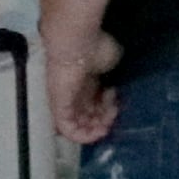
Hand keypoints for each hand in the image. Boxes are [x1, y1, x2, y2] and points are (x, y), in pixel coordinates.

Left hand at [51, 25, 120, 144]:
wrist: (77, 42)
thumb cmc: (96, 47)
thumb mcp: (111, 64)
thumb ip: (113, 79)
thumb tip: (115, 89)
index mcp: (86, 80)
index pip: (94, 103)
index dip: (108, 109)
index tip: (119, 104)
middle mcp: (74, 92)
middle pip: (88, 115)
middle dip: (105, 118)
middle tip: (116, 111)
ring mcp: (65, 100)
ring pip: (81, 125)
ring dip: (98, 127)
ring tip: (109, 119)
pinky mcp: (59, 108)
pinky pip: (69, 130)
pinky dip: (85, 136)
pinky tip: (99, 133)